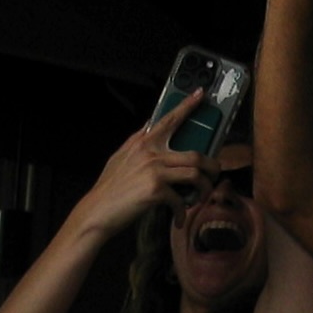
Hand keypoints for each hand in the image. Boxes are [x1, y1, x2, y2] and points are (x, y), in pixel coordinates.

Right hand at [72, 89, 219, 235]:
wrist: (97, 211)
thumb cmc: (110, 187)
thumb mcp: (121, 156)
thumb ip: (138, 141)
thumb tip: (150, 124)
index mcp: (143, 142)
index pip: (169, 119)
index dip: (187, 105)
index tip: (200, 94)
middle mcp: (150, 152)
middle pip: (195, 154)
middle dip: (212, 166)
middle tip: (214, 174)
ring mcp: (154, 170)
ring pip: (195, 175)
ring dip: (204, 189)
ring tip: (200, 197)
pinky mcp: (155, 190)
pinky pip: (180, 200)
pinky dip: (182, 211)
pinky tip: (179, 218)